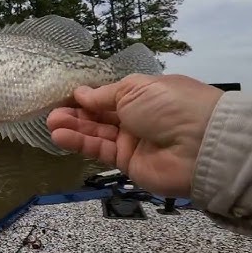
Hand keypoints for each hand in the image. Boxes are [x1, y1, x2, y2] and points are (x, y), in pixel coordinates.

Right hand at [46, 74, 223, 197]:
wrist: (200, 145)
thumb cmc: (170, 105)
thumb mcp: (135, 89)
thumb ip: (104, 95)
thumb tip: (82, 93)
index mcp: (145, 94)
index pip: (111, 95)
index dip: (89, 95)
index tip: (67, 95)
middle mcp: (138, 117)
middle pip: (101, 115)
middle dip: (77, 112)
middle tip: (51, 111)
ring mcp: (133, 141)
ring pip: (98, 133)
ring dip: (74, 127)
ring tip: (50, 123)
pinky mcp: (127, 163)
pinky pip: (100, 151)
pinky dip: (80, 143)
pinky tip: (60, 136)